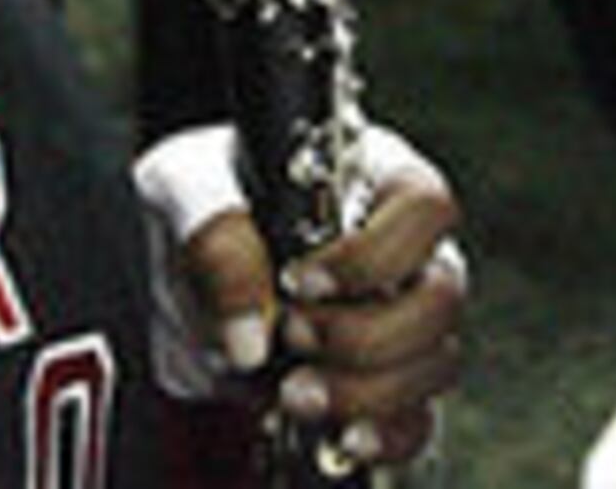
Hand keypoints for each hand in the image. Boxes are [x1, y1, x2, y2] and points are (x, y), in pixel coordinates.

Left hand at [135, 123, 466, 467]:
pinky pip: (416, 421)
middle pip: (442, 297)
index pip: (425, 205)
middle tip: (291, 334)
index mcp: (371, 177)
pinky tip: (338, 437)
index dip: (375, 253)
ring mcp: (401, 321)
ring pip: (434, 364)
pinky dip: (382, 436)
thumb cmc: (198, 206)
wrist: (173, 279)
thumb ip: (215, 239)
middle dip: (365, 333)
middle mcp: (404, 249)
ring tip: (289, 391)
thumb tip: (251, 339)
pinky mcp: (383, 384)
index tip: (300, 280)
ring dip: (364, 391)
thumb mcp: (183, 189)